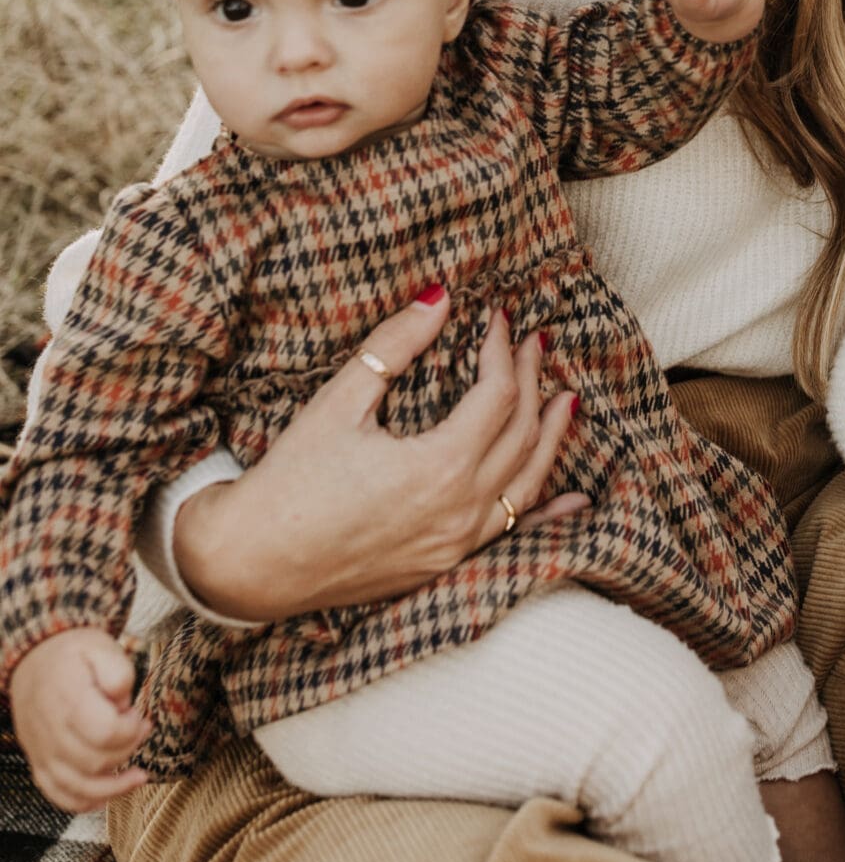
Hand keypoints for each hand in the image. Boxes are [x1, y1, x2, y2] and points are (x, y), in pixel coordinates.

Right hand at [11, 629, 149, 813]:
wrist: (33, 659)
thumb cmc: (72, 654)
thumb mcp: (101, 647)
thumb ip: (119, 673)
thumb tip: (123, 705)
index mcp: (69, 701)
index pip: (106, 733)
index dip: (131, 731)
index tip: (141, 719)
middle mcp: (52, 732)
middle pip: (96, 762)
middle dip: (128, 750)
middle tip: (140, 731)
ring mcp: (42, 752)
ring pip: (78, 787)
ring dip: (114, 788)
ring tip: (138, 776)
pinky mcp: (39, 762)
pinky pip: (58, 795)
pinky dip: (83, 803)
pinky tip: (106, 797)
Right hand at [173, 289, 588, 621]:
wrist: (249, 564)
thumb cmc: (289, 480)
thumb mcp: (341, 400)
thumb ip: (396, 345)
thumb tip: (440, 295)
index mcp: (439, 467)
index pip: (497, 395)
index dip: (503, 351)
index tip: (498, 319)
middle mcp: (460, 511)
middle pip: (521, 434)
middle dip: (532, 382)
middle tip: (534, 343)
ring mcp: (455, 544)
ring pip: (526, 484)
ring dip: (552, 438)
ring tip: (568, 399)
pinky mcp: (443, 566)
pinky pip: (512, 536)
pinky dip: (549, 513)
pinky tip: (579, 501)